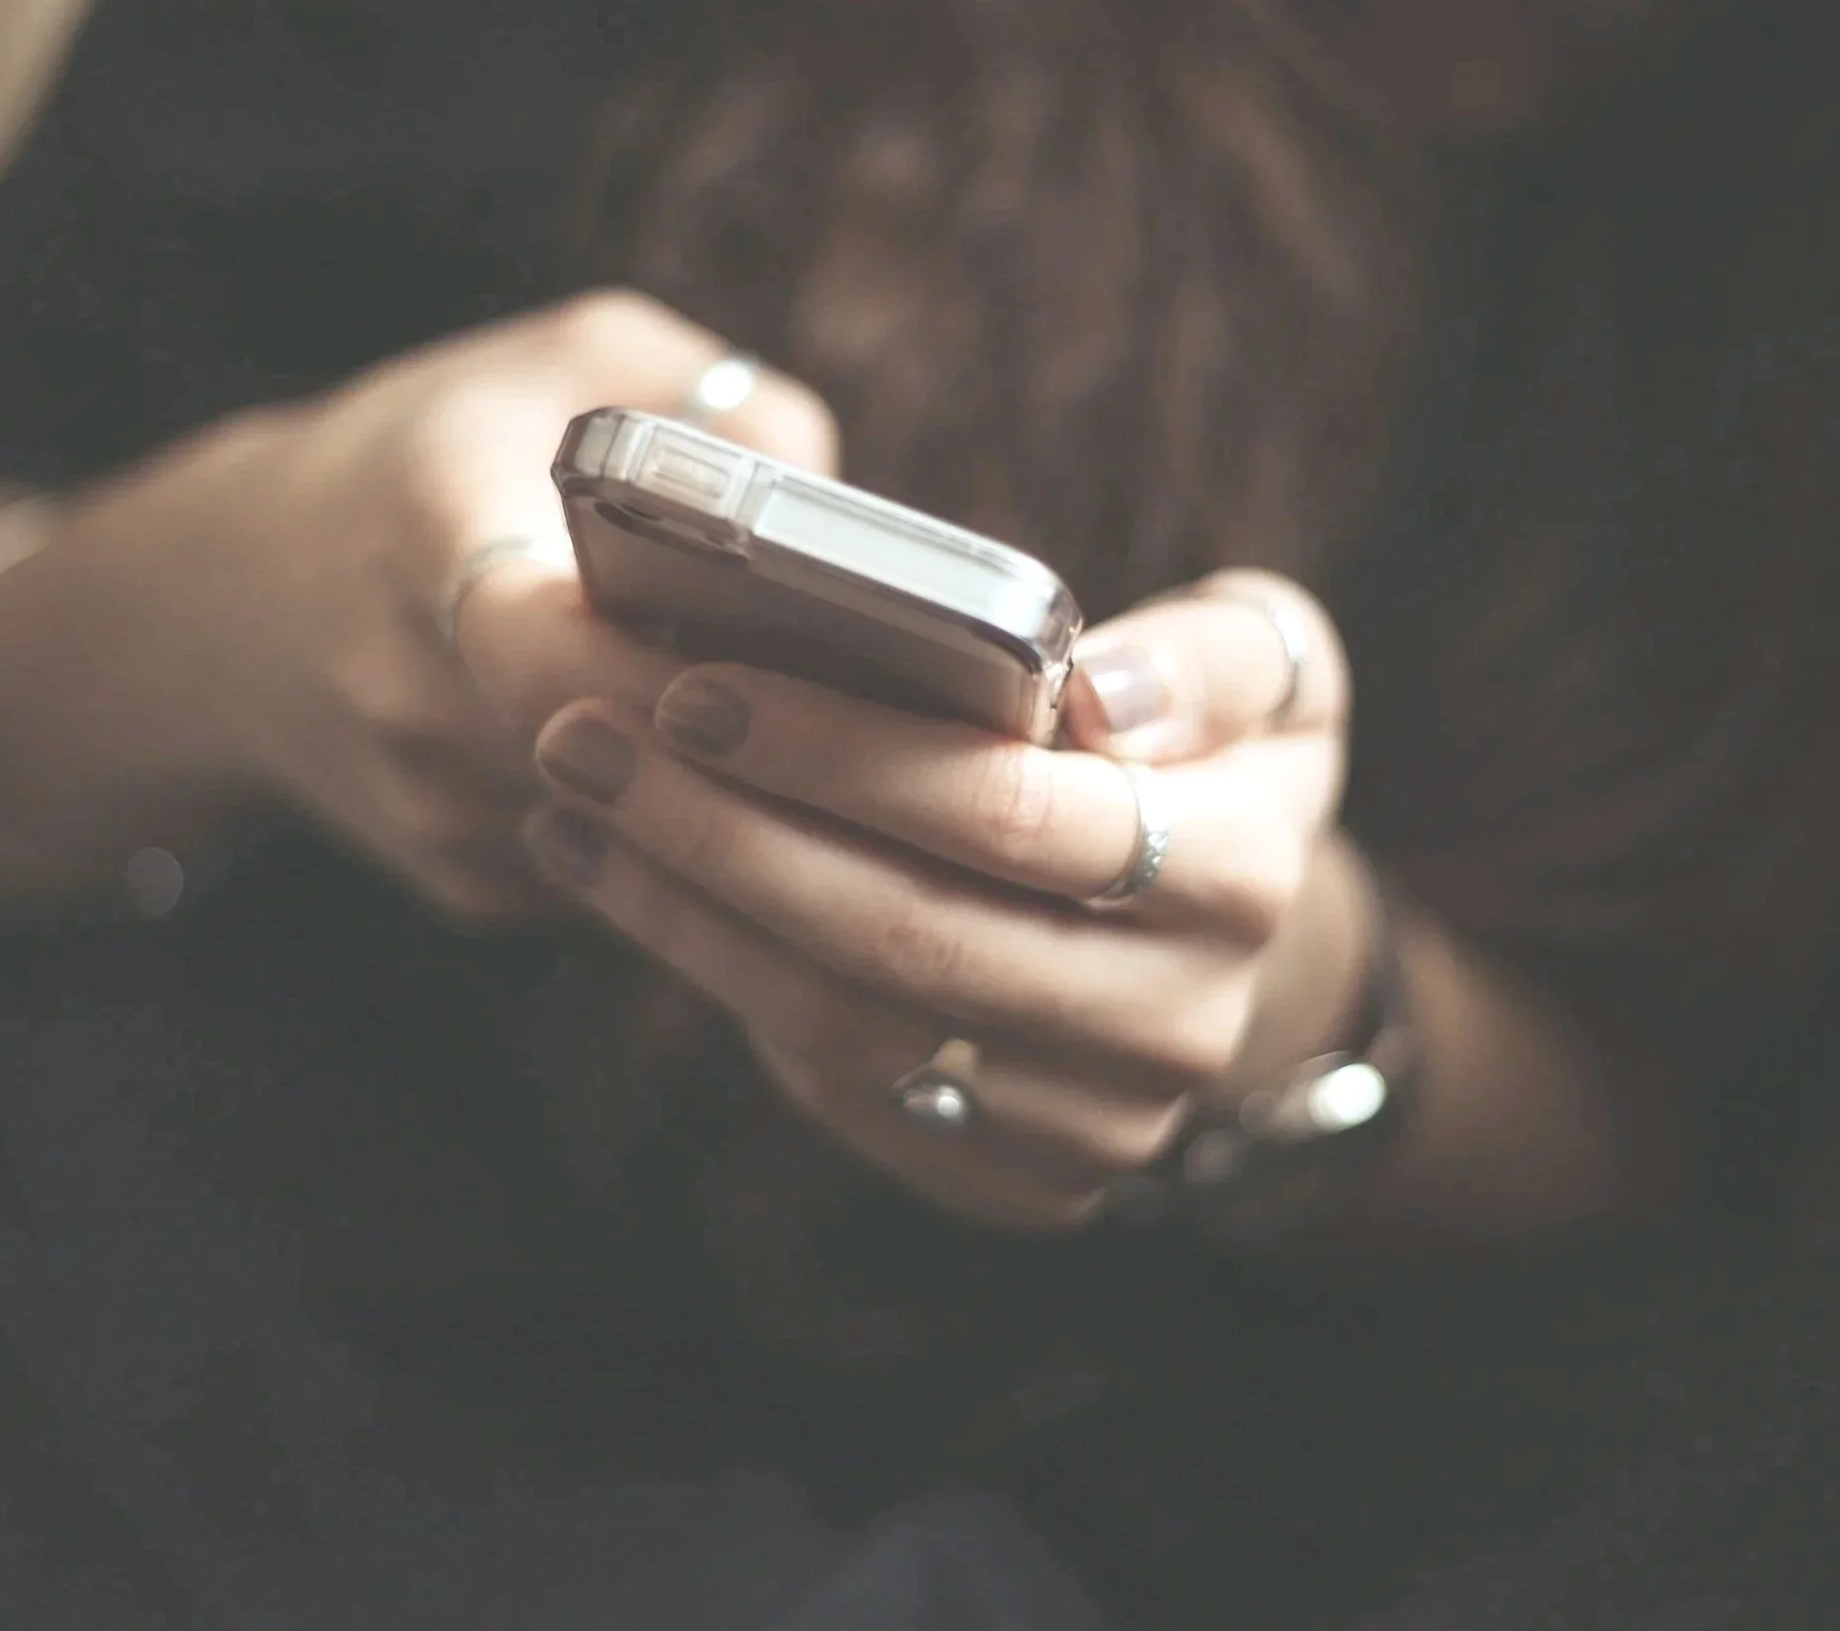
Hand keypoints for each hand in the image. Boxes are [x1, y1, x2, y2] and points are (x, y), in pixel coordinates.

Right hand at [1, 290, 834, 924]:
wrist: (227, 607)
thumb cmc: (428, 456)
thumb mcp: (565, 360)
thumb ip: (714, 400)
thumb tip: (845, 507)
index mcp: (428, 540)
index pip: (556, 647)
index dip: (686, 670)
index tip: (806, 653)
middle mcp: (414, 697)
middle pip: (627, 758)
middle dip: (756, 739)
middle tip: (887, 710)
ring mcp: (436, 812)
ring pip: (643, 833)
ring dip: (741, 795)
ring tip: (848, 739)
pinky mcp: (465, 885)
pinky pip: (620, 871)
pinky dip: (690, 828)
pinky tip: (738, 771)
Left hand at [519, 570, 1355, 1228]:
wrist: (1216, 938)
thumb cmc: (1204, 754)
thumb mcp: (1264, 668)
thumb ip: (1208, 658)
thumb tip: (1098, 697)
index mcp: (1241, 875)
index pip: (1013, 816)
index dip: (841, 755)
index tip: (695, 687)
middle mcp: (1178, 1024)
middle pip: (906, 937)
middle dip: (720, 833)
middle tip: (580, 738)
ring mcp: (1093, 1126)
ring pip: (848, 1025)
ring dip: (684, 908)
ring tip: (575, 799)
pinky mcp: (1013, 1182)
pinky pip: (836, 1086)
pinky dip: (714, 974)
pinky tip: (627, 878)